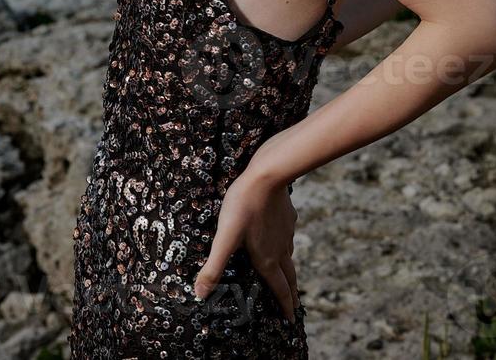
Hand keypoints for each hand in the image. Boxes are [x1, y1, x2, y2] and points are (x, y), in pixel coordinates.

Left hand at [193, 168, 299, 321]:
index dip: (285, 306)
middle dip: (291, 294)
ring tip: (285, 275)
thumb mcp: (225, 237)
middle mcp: (280, 248)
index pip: (279, 289)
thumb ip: (214, 266)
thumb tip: (200, 293)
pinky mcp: (287, 215)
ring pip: (288, 256)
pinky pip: (287, 235)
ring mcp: (286, 231)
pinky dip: (285, 243)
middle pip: (289, 277)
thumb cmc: (244, 205)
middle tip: (295, 307)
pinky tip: (279, 236)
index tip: (292, 321)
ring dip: (288, 269)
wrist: (268, 174)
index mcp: (266, 258)